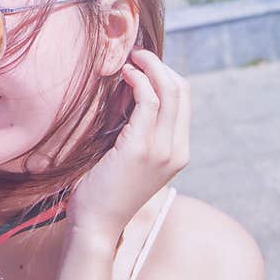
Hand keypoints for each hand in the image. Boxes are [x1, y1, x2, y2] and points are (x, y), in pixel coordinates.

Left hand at [66, 47, 190, 234]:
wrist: (96, 224)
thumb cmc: (104, 190)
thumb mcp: (130, 157)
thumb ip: (137, 130)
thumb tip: (128, 93)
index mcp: (178, 152)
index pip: (183, 101)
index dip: (166, 75)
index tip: (142, 64)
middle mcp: (177, 150)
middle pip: (182, 90)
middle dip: (160, 65)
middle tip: (136, 55)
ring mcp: (162, 150)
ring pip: (169, 91)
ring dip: (149, 68)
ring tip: (129, 60)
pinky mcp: (141, 148)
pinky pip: (148, 102)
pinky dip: (138, 82)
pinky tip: (124, 76)